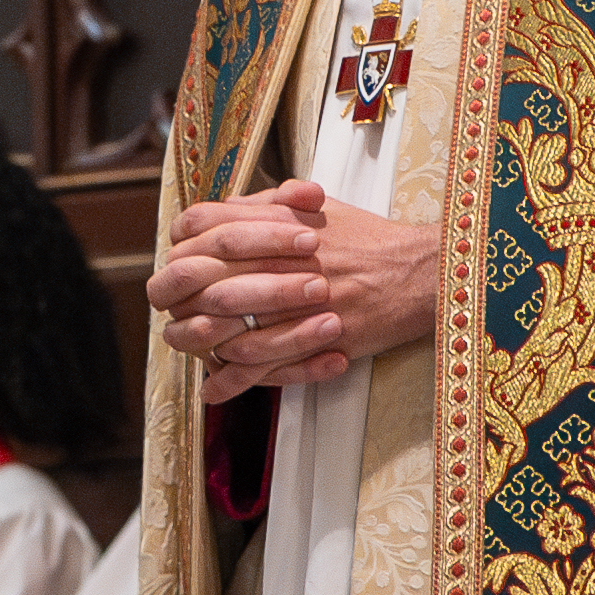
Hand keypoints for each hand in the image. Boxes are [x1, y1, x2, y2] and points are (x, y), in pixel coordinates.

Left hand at [145, 181, 438, 406]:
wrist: (420, 272)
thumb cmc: (368, 239)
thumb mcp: (314, 208)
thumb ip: (266, 205)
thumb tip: (223, 210)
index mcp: (275, 221)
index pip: (201, 227)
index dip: (181, 249)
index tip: (177, 266)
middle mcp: (280, 259)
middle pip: (201, 279)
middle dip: (181, 298)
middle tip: (175, 312)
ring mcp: (297, 302)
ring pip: (224, 326)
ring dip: (200, 341)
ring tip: (192, 349)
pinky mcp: (315, 338)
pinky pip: (259, 364)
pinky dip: (231, 379)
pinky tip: (213, 389)